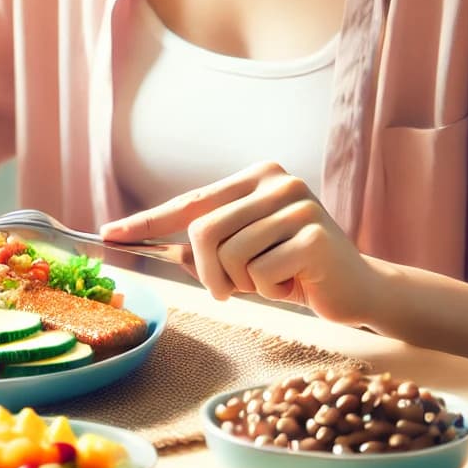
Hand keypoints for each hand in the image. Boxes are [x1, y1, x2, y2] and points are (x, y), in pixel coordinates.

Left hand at [99, 162, 380, 325]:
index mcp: (257, 177)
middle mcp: (277, 181)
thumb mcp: (242, 257)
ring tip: (273, 281)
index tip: (109, 234)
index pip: (190, 201)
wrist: (359, 290)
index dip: (146, 222)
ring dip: (242, 283)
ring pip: (228, 255)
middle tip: (228, 289)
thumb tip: (151, 243)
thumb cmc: (294, 271)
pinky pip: (259, 274)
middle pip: (202, 231)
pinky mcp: (314, 236)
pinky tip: (297, 284)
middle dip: (206, 271)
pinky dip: (270, 291)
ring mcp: (298, 205)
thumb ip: (202, 249)